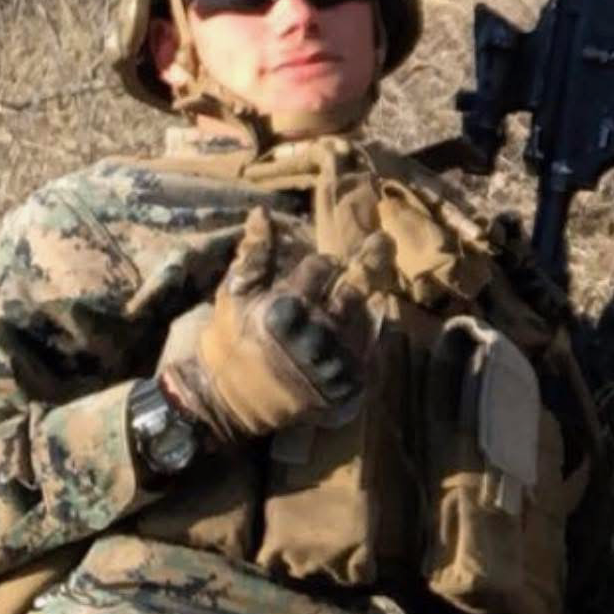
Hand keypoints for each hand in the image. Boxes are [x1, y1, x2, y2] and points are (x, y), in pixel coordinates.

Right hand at [164, 207, 393, 443]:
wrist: (228, 400)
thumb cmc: (231, 340)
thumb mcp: (234, 293)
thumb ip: (254, 253)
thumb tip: (263, 212)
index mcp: (286, 311)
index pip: (322, 268)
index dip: (323, 264)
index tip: (323, 265)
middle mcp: (315, 338)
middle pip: (357, 290)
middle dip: (372, 262)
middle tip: (384, 243)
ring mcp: (333, 365)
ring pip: (366, 318)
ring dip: (367, 300)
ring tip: (371, 287)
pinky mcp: (345, 389)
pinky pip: (371, 353)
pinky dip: (371, 335)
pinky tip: (370, 324)